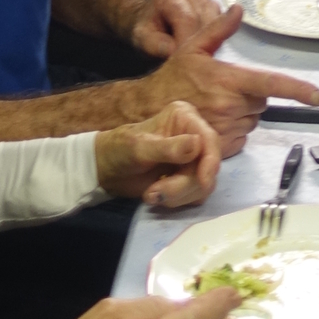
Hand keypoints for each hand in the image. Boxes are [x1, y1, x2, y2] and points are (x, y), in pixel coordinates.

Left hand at [94, 101, 221, 208]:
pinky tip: (156, 196)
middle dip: (183, 185)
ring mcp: (193, 158)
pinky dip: (176, 200)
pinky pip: (195, 195)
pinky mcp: (189, 177)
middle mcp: (194, 135)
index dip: (210, 162)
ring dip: (177, 195)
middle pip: (207, 167)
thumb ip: (168, 148)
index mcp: (185, 118)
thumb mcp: (140, 148)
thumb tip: (197, 144)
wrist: (108, 169)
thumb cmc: (120, 150)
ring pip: (202, 184)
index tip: (203, 182)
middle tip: (155, 193)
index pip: (210, 139)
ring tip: (151, 195)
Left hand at [129, 0, 225, 55]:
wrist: (152, 18)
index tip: (186, 62)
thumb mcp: (143, 38)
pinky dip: (215, 38)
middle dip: (199, 45)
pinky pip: (222, 25)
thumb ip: (158, 45)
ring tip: (196, 56)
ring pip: (215, 24)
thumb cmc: (148, 28)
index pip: (187, 20)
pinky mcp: (214, 6)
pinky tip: (203, 48)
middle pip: (203, 22)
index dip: (189, 41)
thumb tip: (177, 52)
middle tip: (193, 65)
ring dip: (209, 42)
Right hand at [132, 3, 318, 151]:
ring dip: (242, 112)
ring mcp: (227, 129)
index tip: (318, 97)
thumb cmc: (173, 78)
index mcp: (229, 80)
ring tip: (215, 105)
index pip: (271, 84)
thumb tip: (237, 9)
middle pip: (262, 101)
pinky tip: (215, 121)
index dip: (297, 90)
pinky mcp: (223, 146)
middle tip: (224, 89)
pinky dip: (234, 129)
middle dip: (250, 95)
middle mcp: (231, 107)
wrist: (149, 111)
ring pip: (253, 119)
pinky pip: (243, 137)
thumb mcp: (192, 48)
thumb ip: (218, 29)